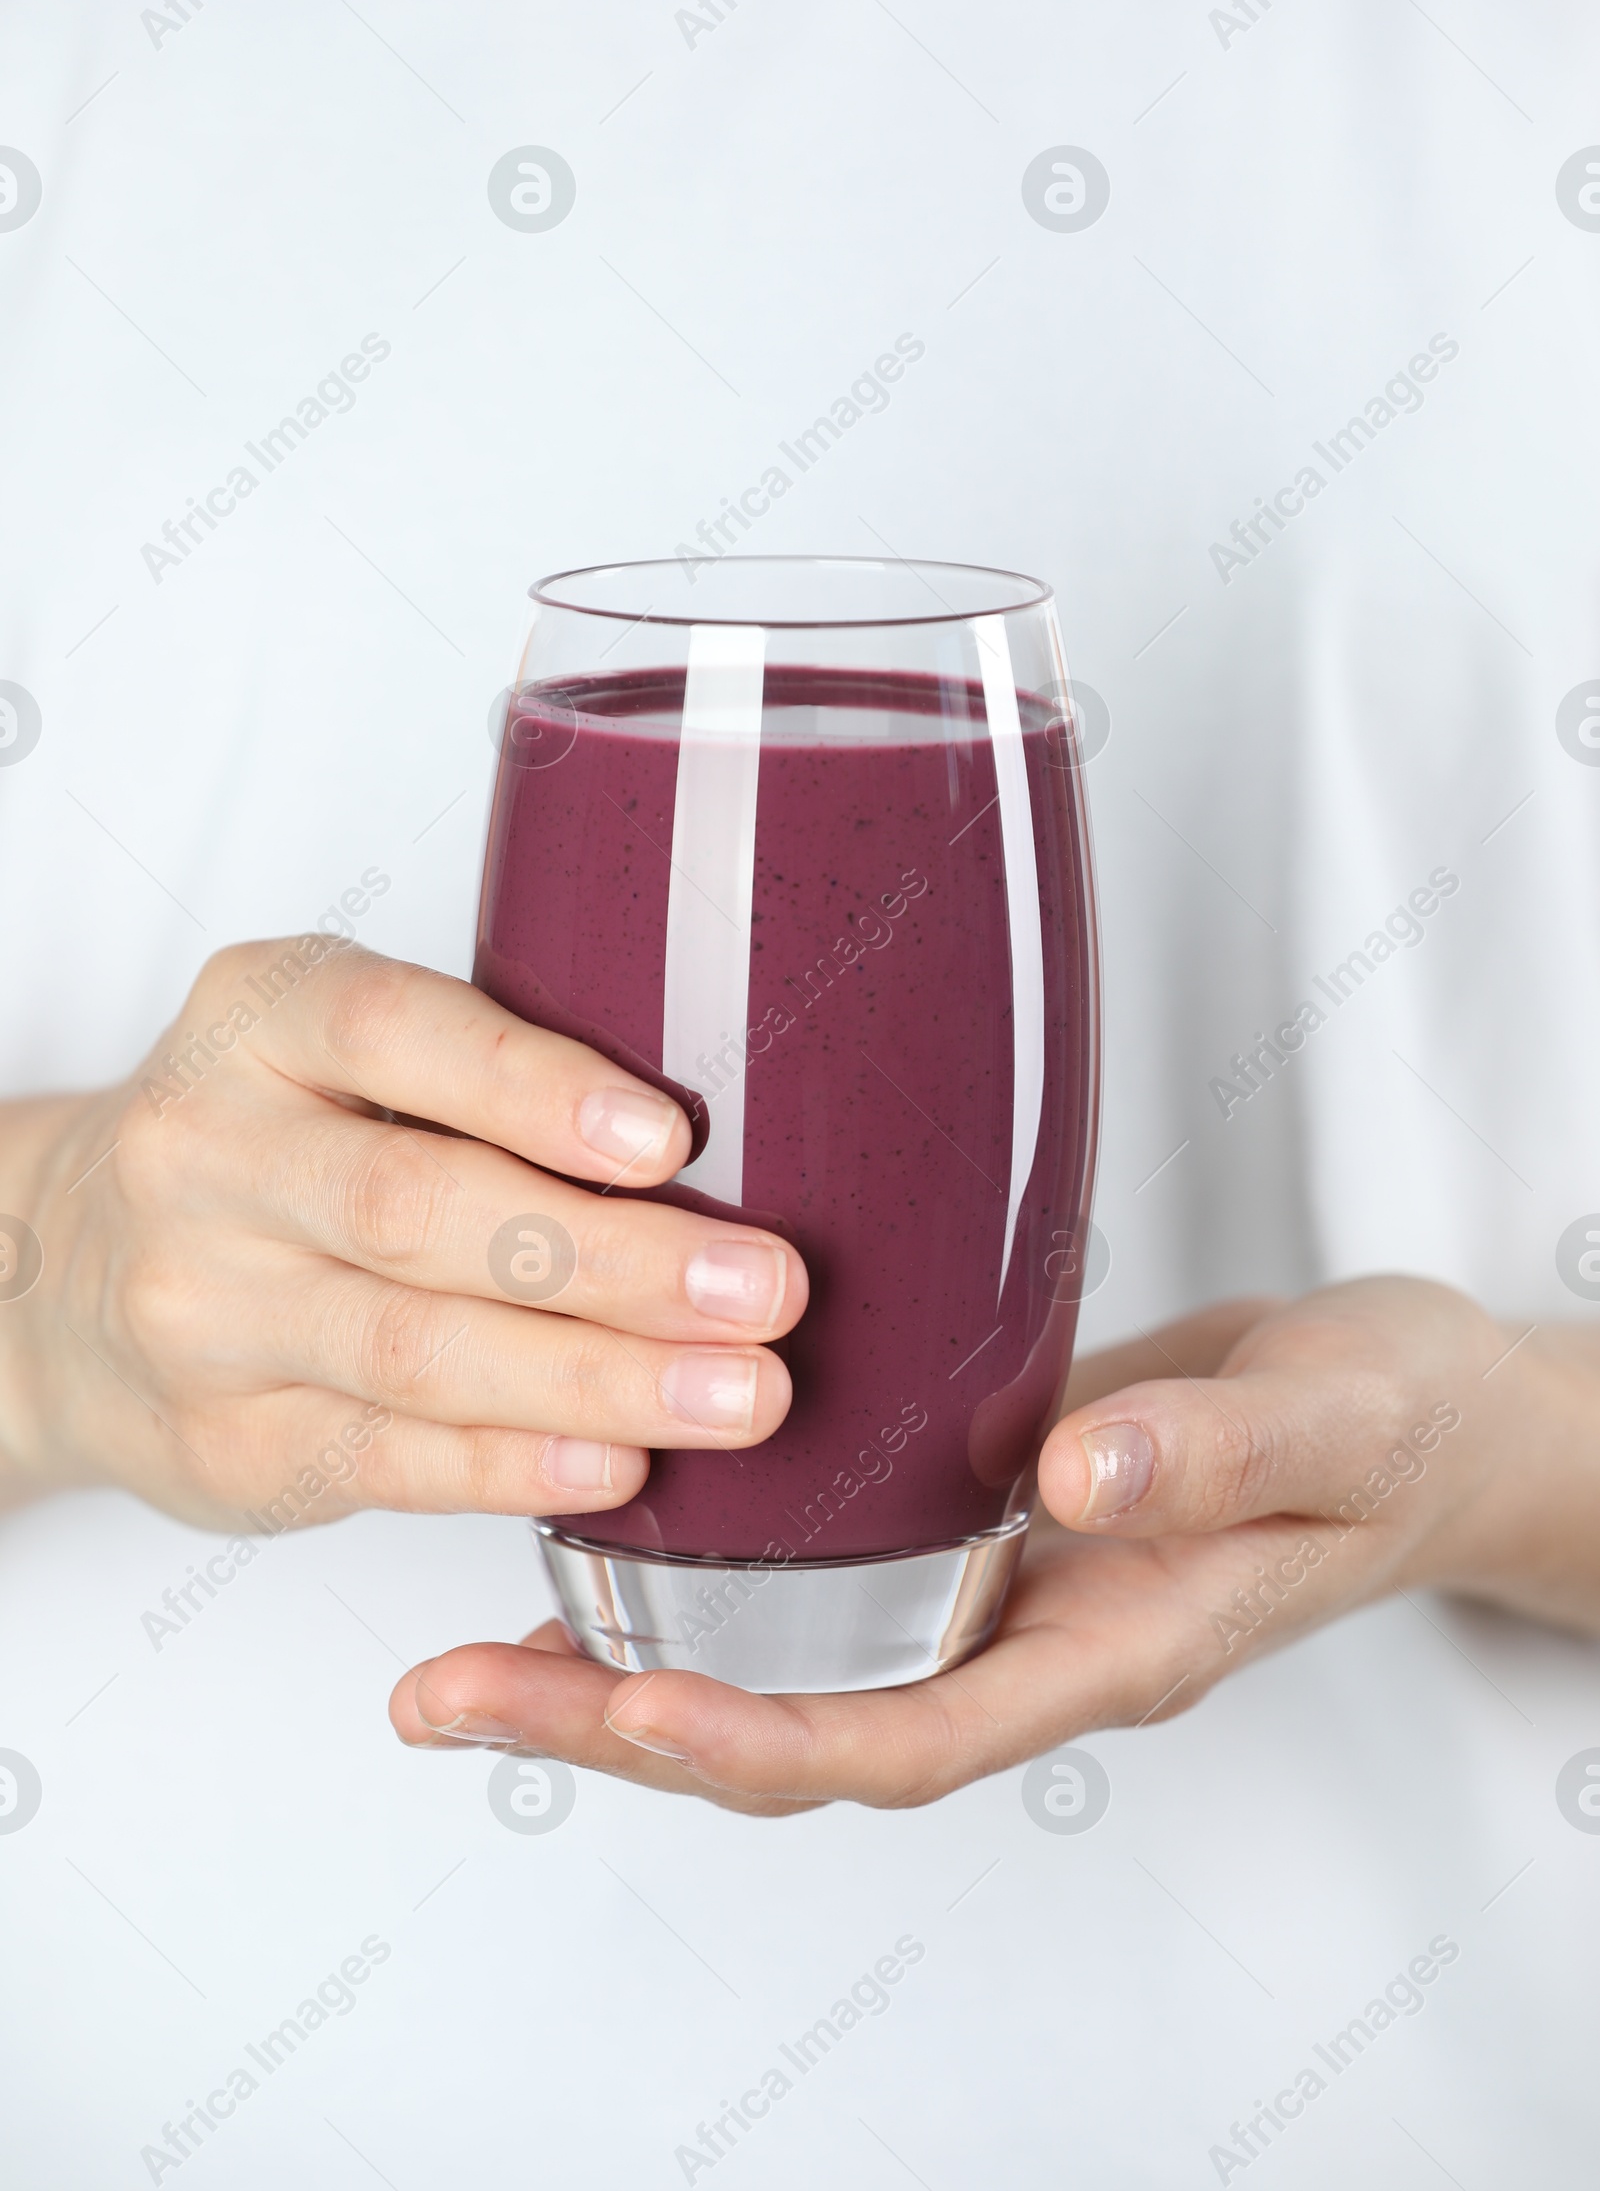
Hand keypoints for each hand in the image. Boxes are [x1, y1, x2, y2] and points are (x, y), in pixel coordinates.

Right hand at [0, 937, 805, 1527]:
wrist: (75, 1279)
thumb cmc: (280, 1144)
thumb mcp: (345, 1058)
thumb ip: (485, 1075)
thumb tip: (720, 1151)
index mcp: (259, 1020)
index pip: (392, 1034)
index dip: (535, 1088)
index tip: (670, 1139)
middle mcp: (207, 1156)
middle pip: (420, 1210)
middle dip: (614, 1259)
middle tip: (766, 1289)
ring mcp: (203, 1310)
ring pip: (413, 1349)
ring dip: (597, 1377)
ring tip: (739, 1393)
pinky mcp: (224, 1440)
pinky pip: (386, 1459)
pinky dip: (514, 1467)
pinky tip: (619, 1462)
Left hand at [388, 1277, 1598, 1814]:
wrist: (1411, 1412)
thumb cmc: (1391, 1429)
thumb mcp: (1340, 1425)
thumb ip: (1217, 1454)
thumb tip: (1068, 1476)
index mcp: (1106, 1653)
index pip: (910, 1736)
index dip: (761, 1740)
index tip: (622, 1713)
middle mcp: (1019, 1643)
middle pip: (798, 1730)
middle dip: (619, 1726)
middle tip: (450, 1695)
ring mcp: (983, 1590)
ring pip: (779, 1669)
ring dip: (621, 1668)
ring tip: (465, 1652)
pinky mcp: (958, 1517)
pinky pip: (807, 1583)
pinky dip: (692, 1581)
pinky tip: (599, 1537)